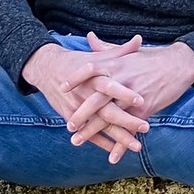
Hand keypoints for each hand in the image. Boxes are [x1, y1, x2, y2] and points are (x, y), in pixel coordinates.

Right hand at [21, 38, 149, 162]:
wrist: (47, 68)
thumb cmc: (78, 61)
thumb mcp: (98, 56)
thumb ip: (120, 51)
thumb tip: (139, 40)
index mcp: (94, 77)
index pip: (110, 86)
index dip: (125, 93)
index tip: (142, 100)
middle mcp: (86, 93)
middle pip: (108, 110)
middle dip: (127, 120)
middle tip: (146, 127)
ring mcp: (78, 108)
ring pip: (101, 126)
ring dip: (119, 137)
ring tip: (137, 146)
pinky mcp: (71, 118)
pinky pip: (89, 134)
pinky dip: (102, 143)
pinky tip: (116, 153)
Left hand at [59, 34, 193, 149]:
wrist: (178, 64)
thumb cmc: (150, 57)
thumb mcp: (127, 52)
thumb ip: (106, 49)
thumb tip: (89, 37)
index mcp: (115, 64)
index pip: (90, 69)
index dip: (75, 78)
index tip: (62, 87)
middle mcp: (122, 80)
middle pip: (96, 98)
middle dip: (80, 113)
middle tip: (67, 125)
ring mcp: (133, 96)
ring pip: (109, 117)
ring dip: (93, 131)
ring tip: (77, 141)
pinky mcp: (146, 109)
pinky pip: (130, 129)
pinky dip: (121, 144)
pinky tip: (111, 157)